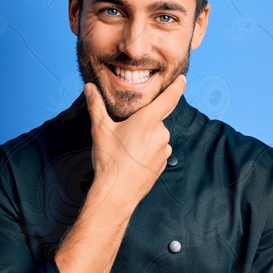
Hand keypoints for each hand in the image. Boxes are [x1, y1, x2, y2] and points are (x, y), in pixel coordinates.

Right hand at [85, 76, 184, 210]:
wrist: (117, 193)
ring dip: (146, 137)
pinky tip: (134, 158)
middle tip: (126, 133)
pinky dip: (148, 150)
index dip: (177, 87)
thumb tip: (89, 88)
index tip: (183, 79)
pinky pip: (158, 150)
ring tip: (127, 149)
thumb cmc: (109, 160)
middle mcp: (160, 133)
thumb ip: (96, 105)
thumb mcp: (100, 130)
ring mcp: (164, 149)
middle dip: (143, 122)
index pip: (169, 98)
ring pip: (156, 135)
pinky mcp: (163, 163)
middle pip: (156, 119)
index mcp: (147, 121)